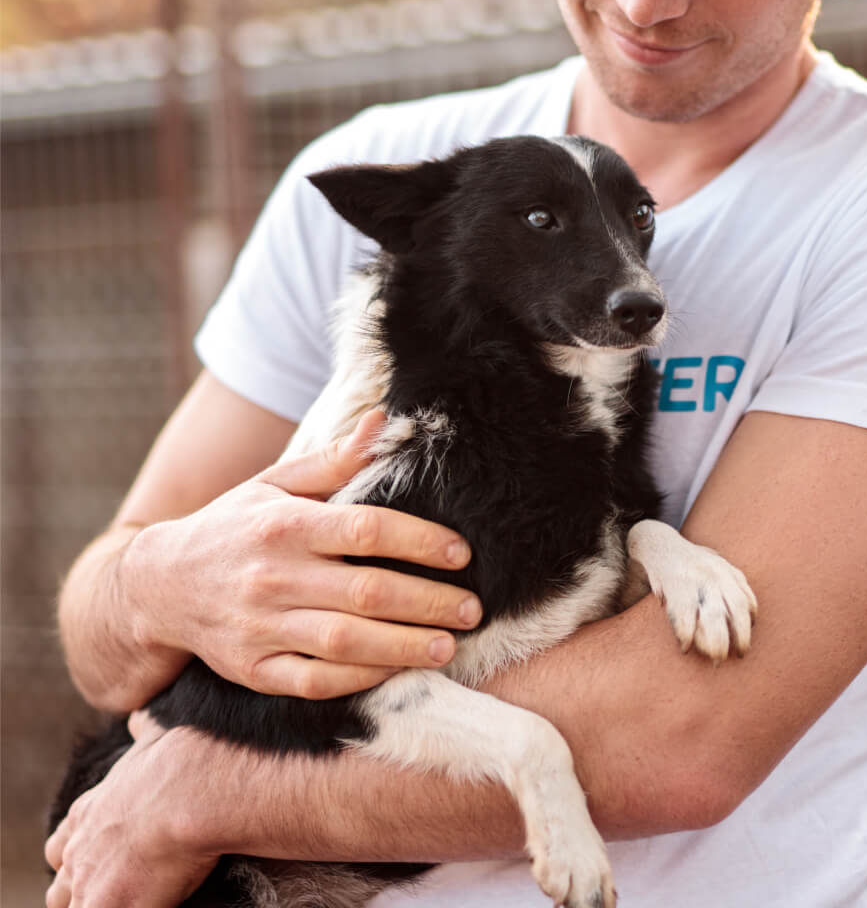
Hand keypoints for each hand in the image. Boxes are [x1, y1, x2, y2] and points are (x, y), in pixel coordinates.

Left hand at [45, 713, 218, 907]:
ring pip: (72, 905)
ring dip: (94, 901)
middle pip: (61, 880)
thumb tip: (140, 717)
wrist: (194, 792)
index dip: (80, 848)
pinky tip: (143, 903)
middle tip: (114, 882)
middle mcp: (80, 846)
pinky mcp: (103, 905)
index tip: (104, 850)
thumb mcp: (154, 734)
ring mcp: (87, 880)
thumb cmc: (183, 762)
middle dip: (80, 884)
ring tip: (127, 894)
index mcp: (91, 809)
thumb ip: (142, 729)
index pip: (66, 839)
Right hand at [126, 410, 481, 697]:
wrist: (158, 586)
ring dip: (404, 647)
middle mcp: (273, 577)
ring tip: (450, 645)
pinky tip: (397, 669)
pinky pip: (313, 681)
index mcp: (285, 524)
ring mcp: (261, 628)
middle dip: (429, 601)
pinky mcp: (253, 669)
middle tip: (473, 608)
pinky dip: (360, 679)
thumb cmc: (234, 525)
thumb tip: (383, 420)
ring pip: (345, 643)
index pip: (366, 530)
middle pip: (366, 591)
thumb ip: (335, 460)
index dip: (421, 541)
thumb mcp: (275, 482)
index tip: (462, 553)